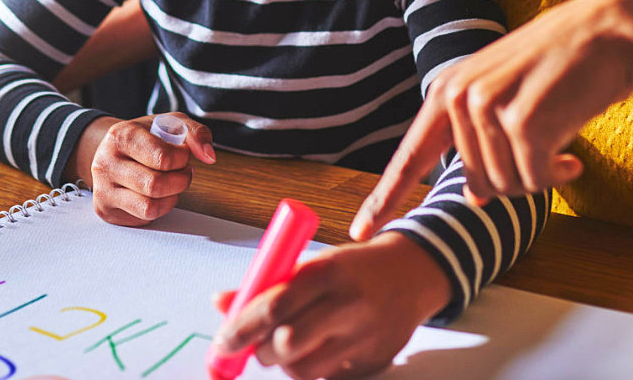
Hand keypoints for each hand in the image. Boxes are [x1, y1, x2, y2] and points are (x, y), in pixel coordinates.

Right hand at [85, 113, 215, 226]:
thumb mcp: (171, 123)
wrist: (114, 151)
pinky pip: (143, 217)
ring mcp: (103, 188)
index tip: (184, 154)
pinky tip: (160, 195)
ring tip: (173, 183)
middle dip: (181, 180)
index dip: (182, 159)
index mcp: (122, 135)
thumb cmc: (146, 137)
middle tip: (184, 172)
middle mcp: (106, 162)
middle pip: (155, 185)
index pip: (161, 157)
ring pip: (149, 206)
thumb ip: (196, 133)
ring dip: (172, 196)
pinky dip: (161, 208)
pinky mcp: (106, 209)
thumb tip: (209, 156)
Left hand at [212, 232, 449, 379]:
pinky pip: (327, 378)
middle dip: (261, 350)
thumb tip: (221, 303)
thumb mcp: (313, 263)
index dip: (242, 328)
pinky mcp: (374, 363)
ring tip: (290, 343)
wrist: (412, 275)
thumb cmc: (352, 268)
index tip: (222, 342)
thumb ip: (267, 284)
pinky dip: (311, 369)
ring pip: (304, 370)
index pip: (275, 306)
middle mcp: (349, 304)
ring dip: (285, 363)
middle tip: (256, 345)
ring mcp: (365, 337)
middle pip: (288, 344)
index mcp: (329, 271)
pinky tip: (319, 348)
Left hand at [353, 0, 632, 238]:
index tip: (359, 230)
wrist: (609, 33)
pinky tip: (573, 153)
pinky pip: (535, 181)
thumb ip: (479, 140)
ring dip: (539, 175)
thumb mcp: (506, 96)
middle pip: (477, 183)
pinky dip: (558, 175)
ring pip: (505, 186)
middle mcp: (459, 96)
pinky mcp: (522, 121)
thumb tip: (473, 199)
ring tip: (559, 139)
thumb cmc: (561, 67)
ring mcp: (487, 106)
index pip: (410, 155)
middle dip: (515, 176)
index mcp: (448, 91)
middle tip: (544, 146)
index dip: (384, 197)